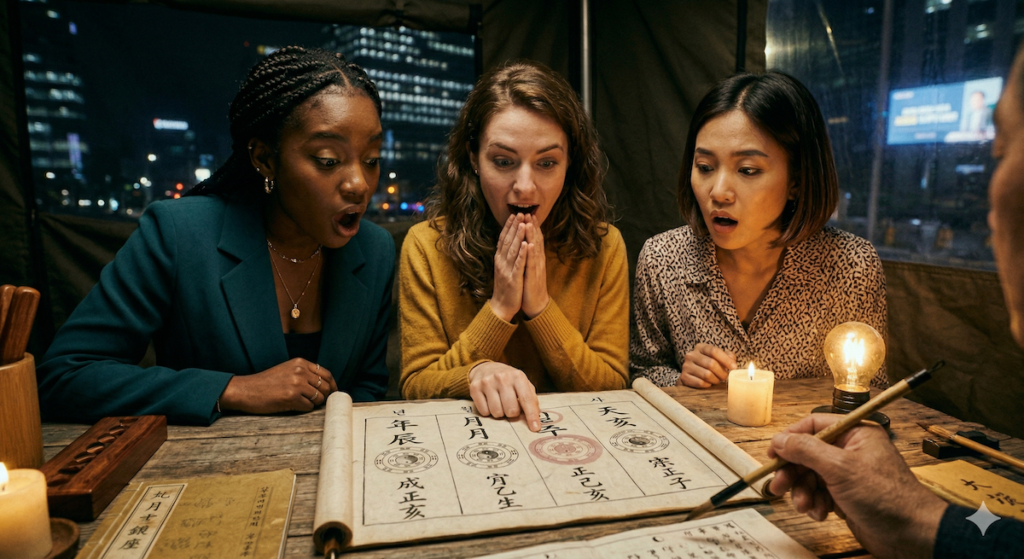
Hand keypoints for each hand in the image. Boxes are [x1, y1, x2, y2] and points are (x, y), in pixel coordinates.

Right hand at [219, 358, 337, 413]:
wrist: (246, 390)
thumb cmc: (266, 383)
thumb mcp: (286, 370)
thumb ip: (304, 373)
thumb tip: (324, 385)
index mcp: (300, 363)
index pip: (326, 374)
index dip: (332, 385)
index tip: (333, 392)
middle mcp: (300, 371)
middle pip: (326, 386)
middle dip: (325, 396)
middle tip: (318, 402)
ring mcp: (296, 384)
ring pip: (319, 398)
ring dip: (313, 403)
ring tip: (301, 403)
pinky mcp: (291, 397)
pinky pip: (309, 407)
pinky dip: (304, 409)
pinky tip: (294, 406)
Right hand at [468, 361, 540, 430]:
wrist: (485, 368)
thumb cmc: (508, 380)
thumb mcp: (522, 384)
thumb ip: (530, 399)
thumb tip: (535, 419)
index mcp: (517, 376)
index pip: (526, 399)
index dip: (531, 415)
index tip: (535, 428)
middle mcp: (502, 377)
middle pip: (511, 410)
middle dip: (512, 413)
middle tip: (510, 406)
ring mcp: (487, 382)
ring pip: (497, 413)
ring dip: (500, 413)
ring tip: (499, 403)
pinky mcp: (475, 388)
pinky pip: (484, 412)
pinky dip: (488, 411)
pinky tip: (489, 402)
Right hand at [489, 213, 527, 321]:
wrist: (502, 306)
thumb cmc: (505, 287)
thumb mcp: (503, 268)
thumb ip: (505, 255)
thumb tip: (508, 242)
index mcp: (499, 259)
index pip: (503, 239)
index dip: (508, 226)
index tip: (514, 214)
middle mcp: (501, 262)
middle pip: (508, 241)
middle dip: (514, 226)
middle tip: (520, 213)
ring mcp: (507, 270)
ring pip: (513, 250)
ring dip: (518, 236)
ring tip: (523, 224)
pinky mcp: (514, 279)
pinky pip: (518, 265)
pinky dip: (522, 254)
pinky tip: (527, 245)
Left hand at [521, 214, 549, 318]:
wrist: (536, 304)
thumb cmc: (531, 285)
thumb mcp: (530, 267)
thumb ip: (530, 255)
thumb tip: (528, 243)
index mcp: (536, 258)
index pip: (534, 239)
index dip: (532, 226)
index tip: (528, 213)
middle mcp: (538, 260)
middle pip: (536, 240)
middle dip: (532, 226)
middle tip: (529, 212)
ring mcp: (536, 268)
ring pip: (534, 249)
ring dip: (532, 236)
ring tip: (528, 223)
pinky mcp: (533, 277)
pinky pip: (532, 264)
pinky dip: (531, 254)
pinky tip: (529, 245)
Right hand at [677, 343, 735, 387]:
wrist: (691, 375)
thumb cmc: (708, 365)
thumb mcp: (717, 358)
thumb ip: (727, 357)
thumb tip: (733, 363)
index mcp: (700, 347)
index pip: (714, 351)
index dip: (726, 360)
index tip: (734, 368)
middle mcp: (691, 355)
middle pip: (711, 364)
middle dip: (722, 373)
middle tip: (725, 377)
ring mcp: (686, 366)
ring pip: (706, 374)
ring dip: (715, 380)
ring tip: (717, 380)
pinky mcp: (684, 377)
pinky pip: (700, 383)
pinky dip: (708, 385)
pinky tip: (709, 383)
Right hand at [768, 414, 946, 558]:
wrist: (911, 535)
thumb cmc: (886, 498)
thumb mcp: (840, 468)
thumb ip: (806, 450)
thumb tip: (780, 439)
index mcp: (855, 434)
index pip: (813, 426)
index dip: (790, 439)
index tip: (773, 454)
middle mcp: (850, 451)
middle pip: (808, 454)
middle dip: (793, 472)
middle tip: (779, 486)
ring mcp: (848, 474)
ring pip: (811, 476)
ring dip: (803, 492)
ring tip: (806, 506)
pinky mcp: (846, 496)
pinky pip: (820, 494)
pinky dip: (815, 504)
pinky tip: (821, 514)